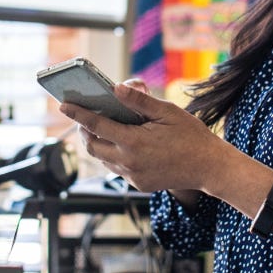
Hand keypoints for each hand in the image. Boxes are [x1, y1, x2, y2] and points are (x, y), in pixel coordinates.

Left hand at [60, 79, 224, 193]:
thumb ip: (139, 101)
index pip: (96, 125)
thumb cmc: (191, 136)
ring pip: (102, 159)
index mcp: (133, 142)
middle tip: (83, 116)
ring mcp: (133, 176)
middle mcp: (128, 162)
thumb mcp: (167, 111)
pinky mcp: (138, 184)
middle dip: (83, 130)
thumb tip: (116, 88)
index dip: (77, 113)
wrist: (209, 167)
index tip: (63, 104)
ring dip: (97, 143)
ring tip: (101, 127)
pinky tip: (123, 143)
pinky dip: (113, 154)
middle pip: (92, 146)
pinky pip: (116, 169)